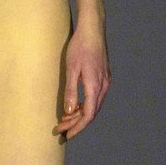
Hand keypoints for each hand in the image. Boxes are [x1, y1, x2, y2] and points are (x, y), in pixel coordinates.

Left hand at [55, 22, 110, 139]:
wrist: (93, 29)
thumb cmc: (80, 46)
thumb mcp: (71, 69)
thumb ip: (70, 91)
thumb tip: (68, 111)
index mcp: (95, 86)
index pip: (87, 115)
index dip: (77, 127)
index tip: (67, 135)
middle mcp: (103, 86)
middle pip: (91, 113)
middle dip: (76, 123)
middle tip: (60, 129)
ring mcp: (105, 81)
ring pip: (94, 106)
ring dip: (80, 114)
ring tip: (65, 119)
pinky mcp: (104, 77)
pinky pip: (95, 97)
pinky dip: (85, 105)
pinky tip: (74, 105)